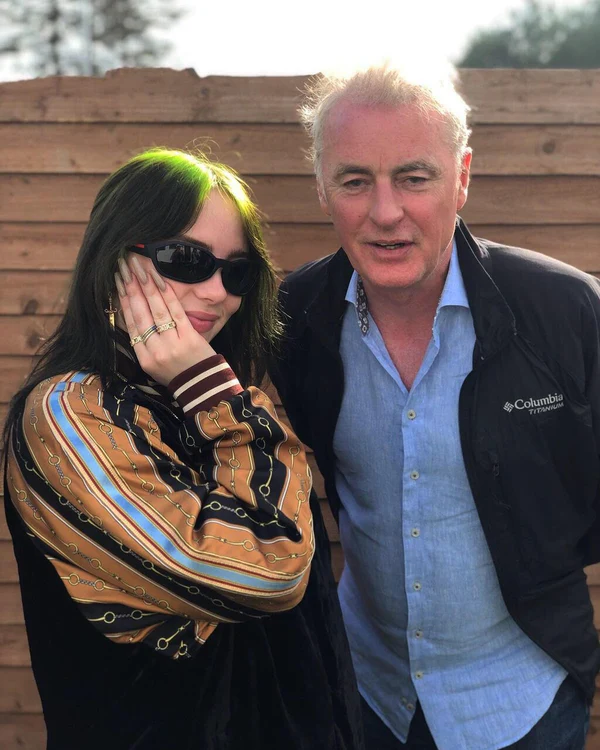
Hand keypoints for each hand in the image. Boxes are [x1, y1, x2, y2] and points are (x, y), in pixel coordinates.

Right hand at [115, 255, 216, 386]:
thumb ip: (142, 342)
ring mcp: (172, 344)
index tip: (117, 281)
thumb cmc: (176, 372)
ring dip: (146, 286)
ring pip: (156, 310)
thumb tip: (131, 311)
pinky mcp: (189, 338)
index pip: (130, 323)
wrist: (201, 386)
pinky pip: (175, 311)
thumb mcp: (152, 363)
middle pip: (139, 313)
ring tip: (138, 267)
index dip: (122, 300)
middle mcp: (154, 350)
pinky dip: (167, 294)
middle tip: (124, 266)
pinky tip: (159, 279)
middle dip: (130, 287)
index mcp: (142, 357)